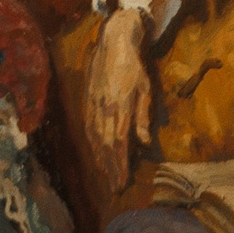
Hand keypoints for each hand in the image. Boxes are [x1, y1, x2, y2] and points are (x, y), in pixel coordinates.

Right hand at [86, 9, 153, 200]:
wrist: (112, 44)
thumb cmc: (134, 67)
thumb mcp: (145, 90)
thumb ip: (143, 117)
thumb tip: (144, 143)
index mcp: (119, 109)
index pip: (119, 144)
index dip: (120, 165)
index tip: (123, 182)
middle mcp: (103, 110)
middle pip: (105, 146)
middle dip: (110, 169)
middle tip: (115, 188)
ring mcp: (93, 106)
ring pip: (95, 139)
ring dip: (101, 160)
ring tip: (106, 176)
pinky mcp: (88, 101)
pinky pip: (89, 128)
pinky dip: (93, 145)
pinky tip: (97, 154)